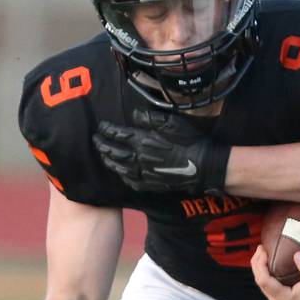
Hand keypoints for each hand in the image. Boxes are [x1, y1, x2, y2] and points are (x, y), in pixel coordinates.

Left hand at [93, 109, 229, 194]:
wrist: (204, 166)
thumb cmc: (190, 141)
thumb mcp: (172, 122)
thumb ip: (150, 118)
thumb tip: (134, 115)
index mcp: (143, 141)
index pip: (118, 134)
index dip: (107, 129)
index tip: (101, 126)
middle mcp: (139, 158)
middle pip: (115, 152)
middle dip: (103, 146)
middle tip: (95, 141)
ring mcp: (144, 173)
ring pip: (120, 168)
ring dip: (109, 161)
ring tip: (103, 157)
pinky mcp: (152, 184)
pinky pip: (132, 182)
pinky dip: (123, 177)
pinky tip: (121, 174)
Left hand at [251, 245, 299, 299]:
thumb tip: (297, 255)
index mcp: (283, 299)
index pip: (263, 280)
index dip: (260, 264)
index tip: (262, 250)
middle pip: (260, 283)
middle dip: (257, 265)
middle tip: (261, 249)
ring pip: (264, 286)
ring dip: (262, 270)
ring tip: (264, 255)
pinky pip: (270, 288)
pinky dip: (268, 276)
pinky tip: (272, 267)